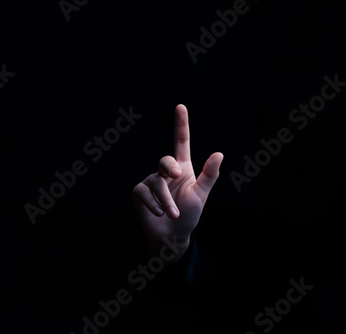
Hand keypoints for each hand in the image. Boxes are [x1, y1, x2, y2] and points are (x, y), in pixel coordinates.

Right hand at [132, 104, 222, 261]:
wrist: (173, 235)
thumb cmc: (189, 214)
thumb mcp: (201, 195)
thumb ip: (209, 175)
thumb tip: (219, 153)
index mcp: (183, 167)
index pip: (180, 141)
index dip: (180, 124)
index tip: (180, 107)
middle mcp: (166, 172)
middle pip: (165, 160)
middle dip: (169, 167)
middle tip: (177, 176)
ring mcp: (151, 181)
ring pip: (155, 182)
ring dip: (166, 199)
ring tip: (172, 213)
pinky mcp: (140, 193)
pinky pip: (143, 191)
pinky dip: (152, 203)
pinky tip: (159, 212)